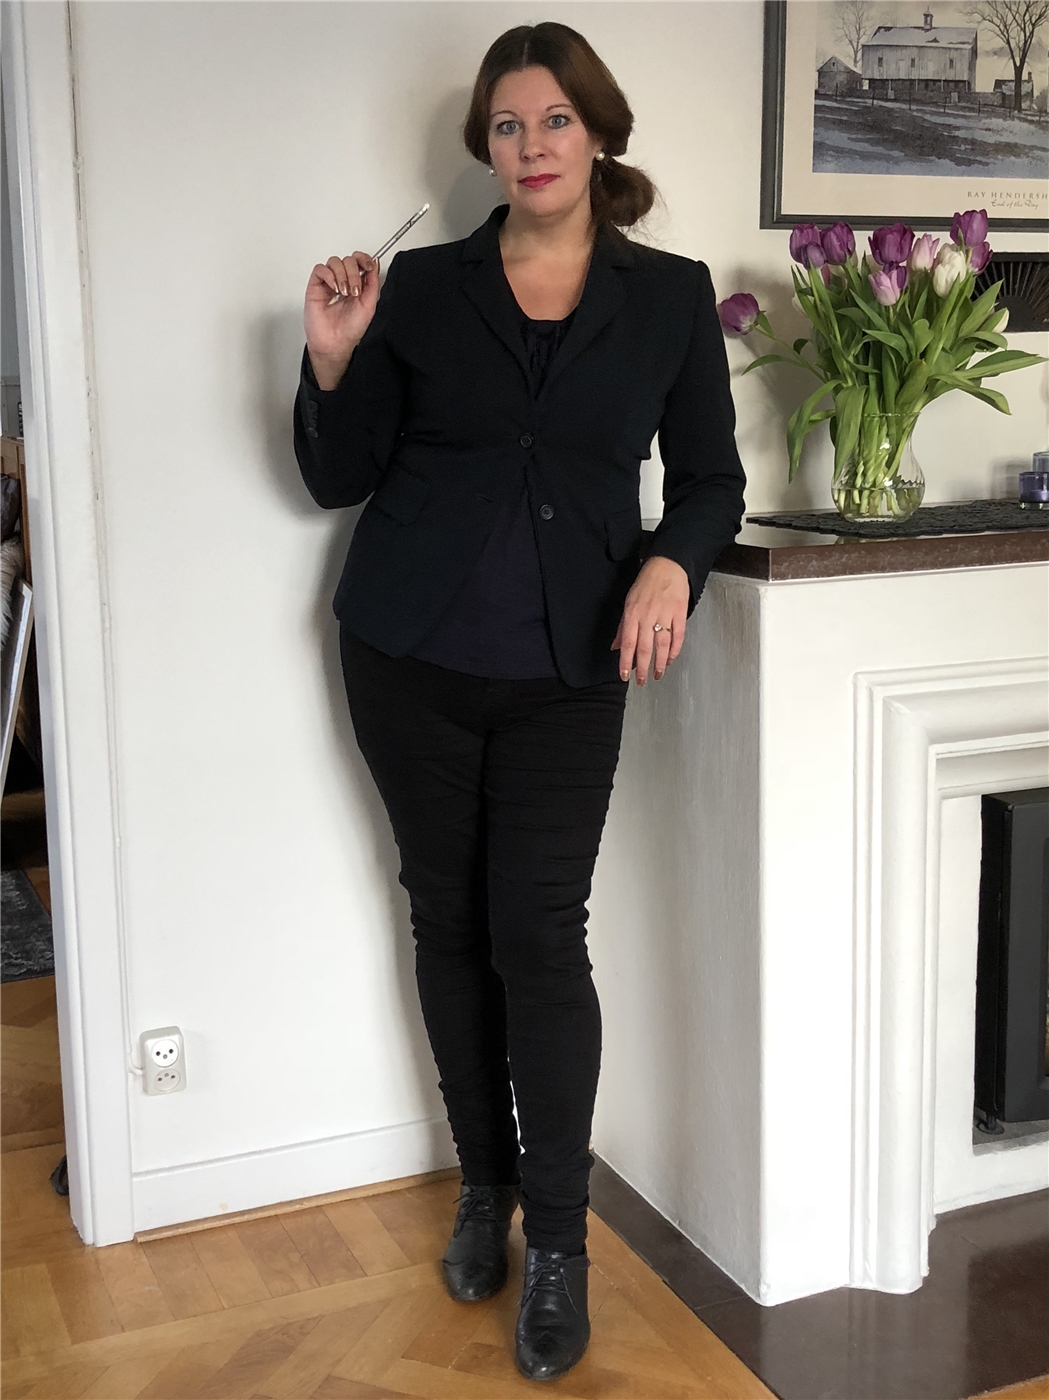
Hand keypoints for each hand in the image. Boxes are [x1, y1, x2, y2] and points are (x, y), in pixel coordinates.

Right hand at [304, 252, 380, 387]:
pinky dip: (329, 275)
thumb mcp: (369, 305)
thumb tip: (375, 263)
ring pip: (335, 262)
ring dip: (342, 275)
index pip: (359, 261)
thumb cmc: (350, 329)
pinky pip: (320, 269)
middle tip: (354, 291)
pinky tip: (334, 288)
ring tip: (343, 292)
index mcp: (357, 284)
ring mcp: (329, 283)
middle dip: (353, 273)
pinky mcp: (316, 286)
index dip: (364, 259)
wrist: (336, 343)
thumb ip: (373, 284)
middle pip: (348, 260)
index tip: (368, 266)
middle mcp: (343, 281)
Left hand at [611, 555, 688, 684]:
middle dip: (642, 668)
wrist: (668, 565)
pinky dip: (675, 650)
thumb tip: (616, 647)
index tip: (625, 676)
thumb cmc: (646, 584)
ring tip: (658, 674)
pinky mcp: (680, 613)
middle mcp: (648, 616)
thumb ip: (623, 627)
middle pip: (645, 648)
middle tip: (641, 681)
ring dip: (660, 663)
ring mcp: (665, 615)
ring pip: (662, 645)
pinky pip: (678, 636)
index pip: (628, 643)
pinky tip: (671, 659)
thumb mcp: (629, 602)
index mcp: (633, 613)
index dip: (626, 662)